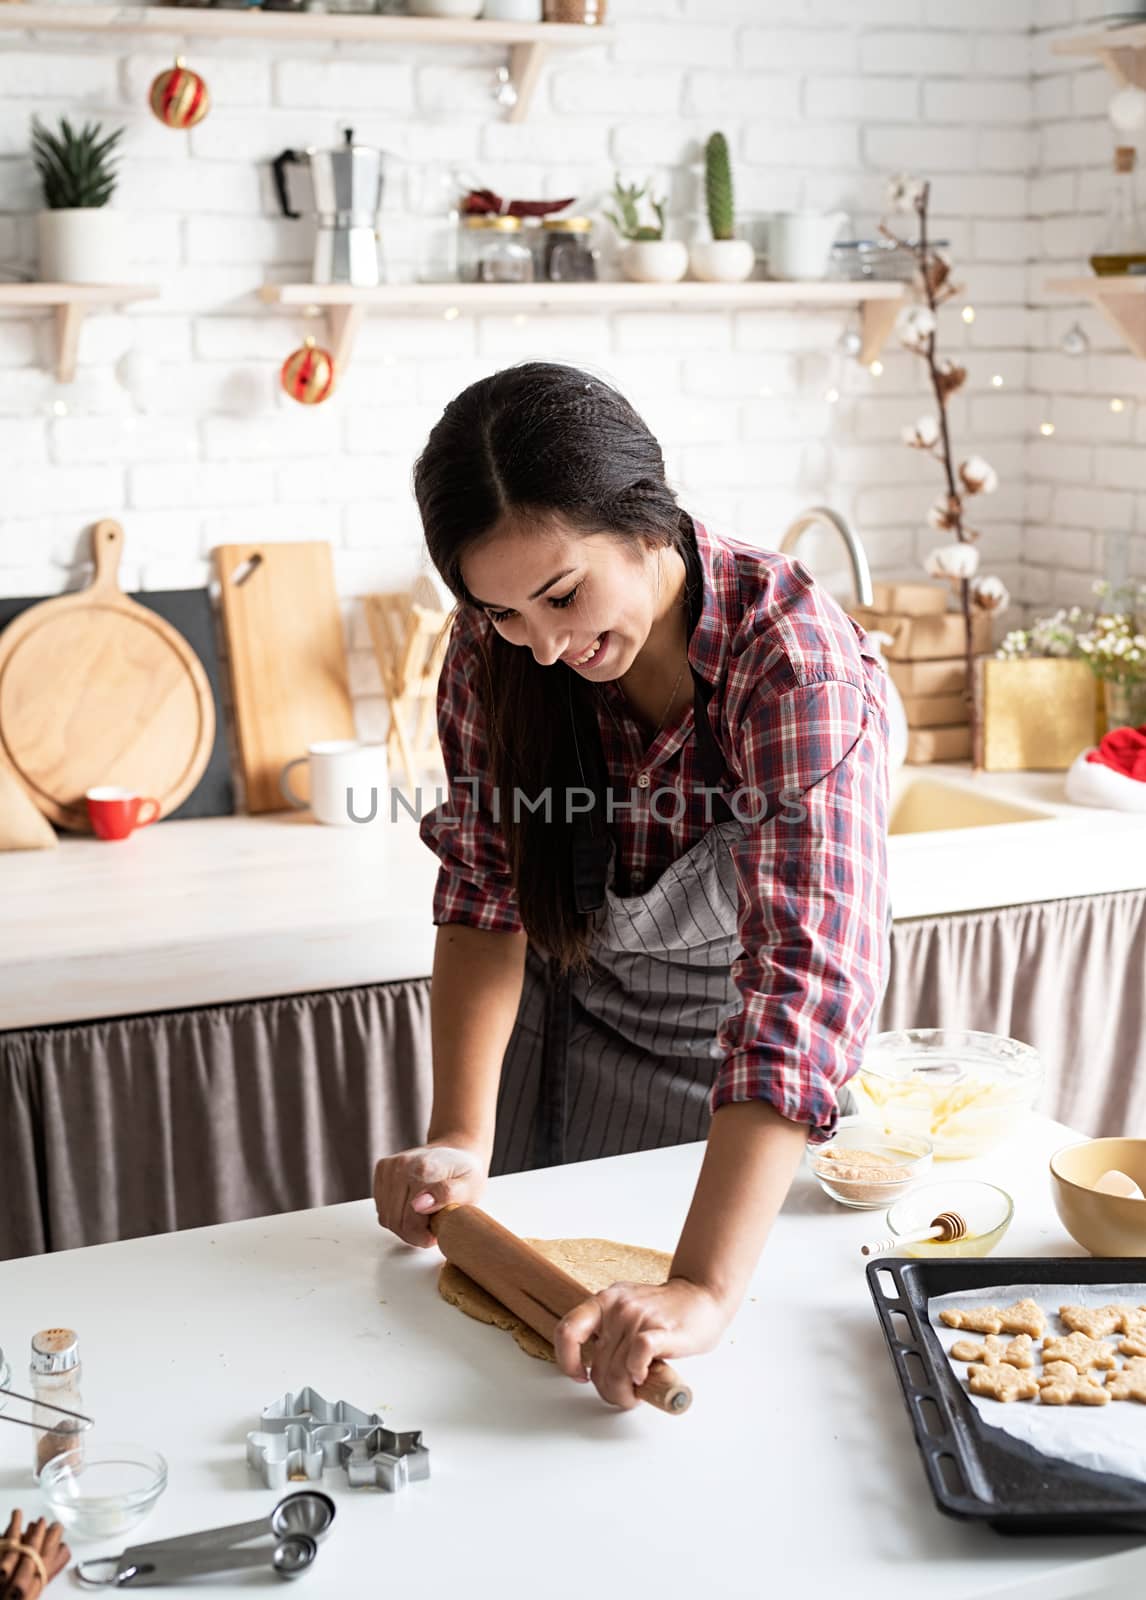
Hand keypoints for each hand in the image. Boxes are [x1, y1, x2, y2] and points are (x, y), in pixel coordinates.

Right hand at [373, 1141, 488, 1248]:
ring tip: (424, 1216)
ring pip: (386, 1218)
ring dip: (404, 1225)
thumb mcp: (470, 1186)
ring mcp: (389, 1167)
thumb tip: (418, 1204)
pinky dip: (396, 1214)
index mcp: (423, 1170)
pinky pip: (382, 1208)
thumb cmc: (465, 1171)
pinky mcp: (382, 1169)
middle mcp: (401, 1166)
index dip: (424, 1236)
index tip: (437, 1232)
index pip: (410, 1223)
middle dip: (414, 1233)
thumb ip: (447, 1195)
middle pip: (396, 1222)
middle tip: (433, 1225)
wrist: (457, 1149)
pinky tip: (412, 1207)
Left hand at [552, 1277, 732, 1409]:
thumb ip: (609, 1332)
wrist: (703, 1295)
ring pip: (616, 1370)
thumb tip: (596, 1372)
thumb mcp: (627, 1310)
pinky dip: (637, 1375)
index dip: (568, 1361)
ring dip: (625, 1393)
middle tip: (624, 1394)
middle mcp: (617, 1307)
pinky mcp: (660, 1330)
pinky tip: (644, 1377)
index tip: (581, 1375)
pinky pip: (636, 1358)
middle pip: (598, 1365)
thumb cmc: (666, 1310)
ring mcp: (638, 1317)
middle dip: (609, 1390)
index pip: (567, 1331)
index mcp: (605, 1301)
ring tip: (637, 1392)